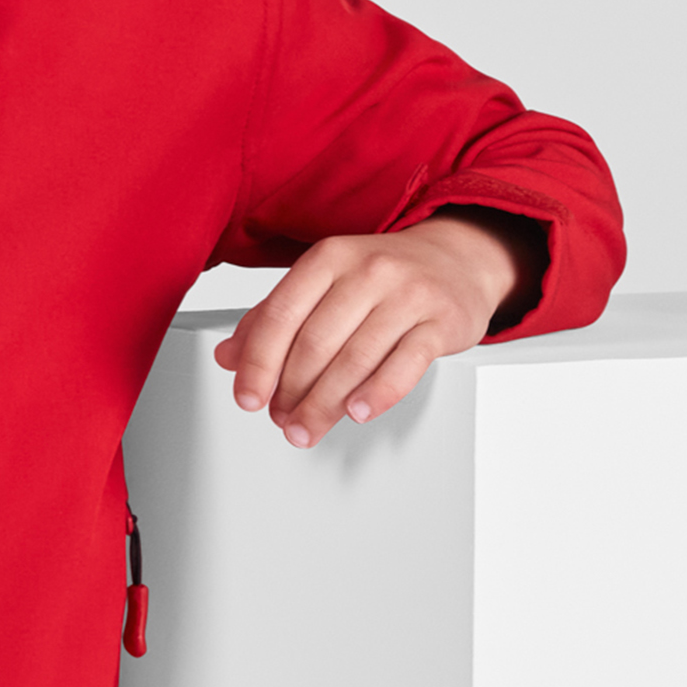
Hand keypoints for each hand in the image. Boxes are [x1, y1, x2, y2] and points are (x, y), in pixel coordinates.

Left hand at [211, 211, 540, 447]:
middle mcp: (368, 270)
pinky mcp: (442, 320)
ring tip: (308, 428)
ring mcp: (408, 294)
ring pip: (356, 358)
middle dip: (291, 392)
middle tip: (282, 421)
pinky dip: (378, 393)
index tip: (247, 397)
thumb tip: (229, 357)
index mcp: (328, 258)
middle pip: (316, 342)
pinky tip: (357, 412)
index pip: (281, 314)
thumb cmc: (382, 278)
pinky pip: (406, 362)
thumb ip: (275, 318)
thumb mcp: (324, 284)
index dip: (258, 362)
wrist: (457, 259)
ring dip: (325, 403)